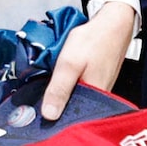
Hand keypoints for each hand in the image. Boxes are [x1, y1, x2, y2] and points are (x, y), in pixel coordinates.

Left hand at [41, 3, 136, 119]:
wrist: (112, 24)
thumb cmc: (93, 41)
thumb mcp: (69, 63)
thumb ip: (59, 89)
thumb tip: (49, 116)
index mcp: (95, 98)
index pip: (72, 119)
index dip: (54, 120)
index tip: (35, 121)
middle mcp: (100, 99)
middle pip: (73, 111)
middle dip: (55, 110)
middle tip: (35, 107)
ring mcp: (100, 90)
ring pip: (75, 100)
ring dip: (60, 98)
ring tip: (42, 97)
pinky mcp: (97, 82)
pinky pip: (79, 91)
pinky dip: (67, 88)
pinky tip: (57, 84)